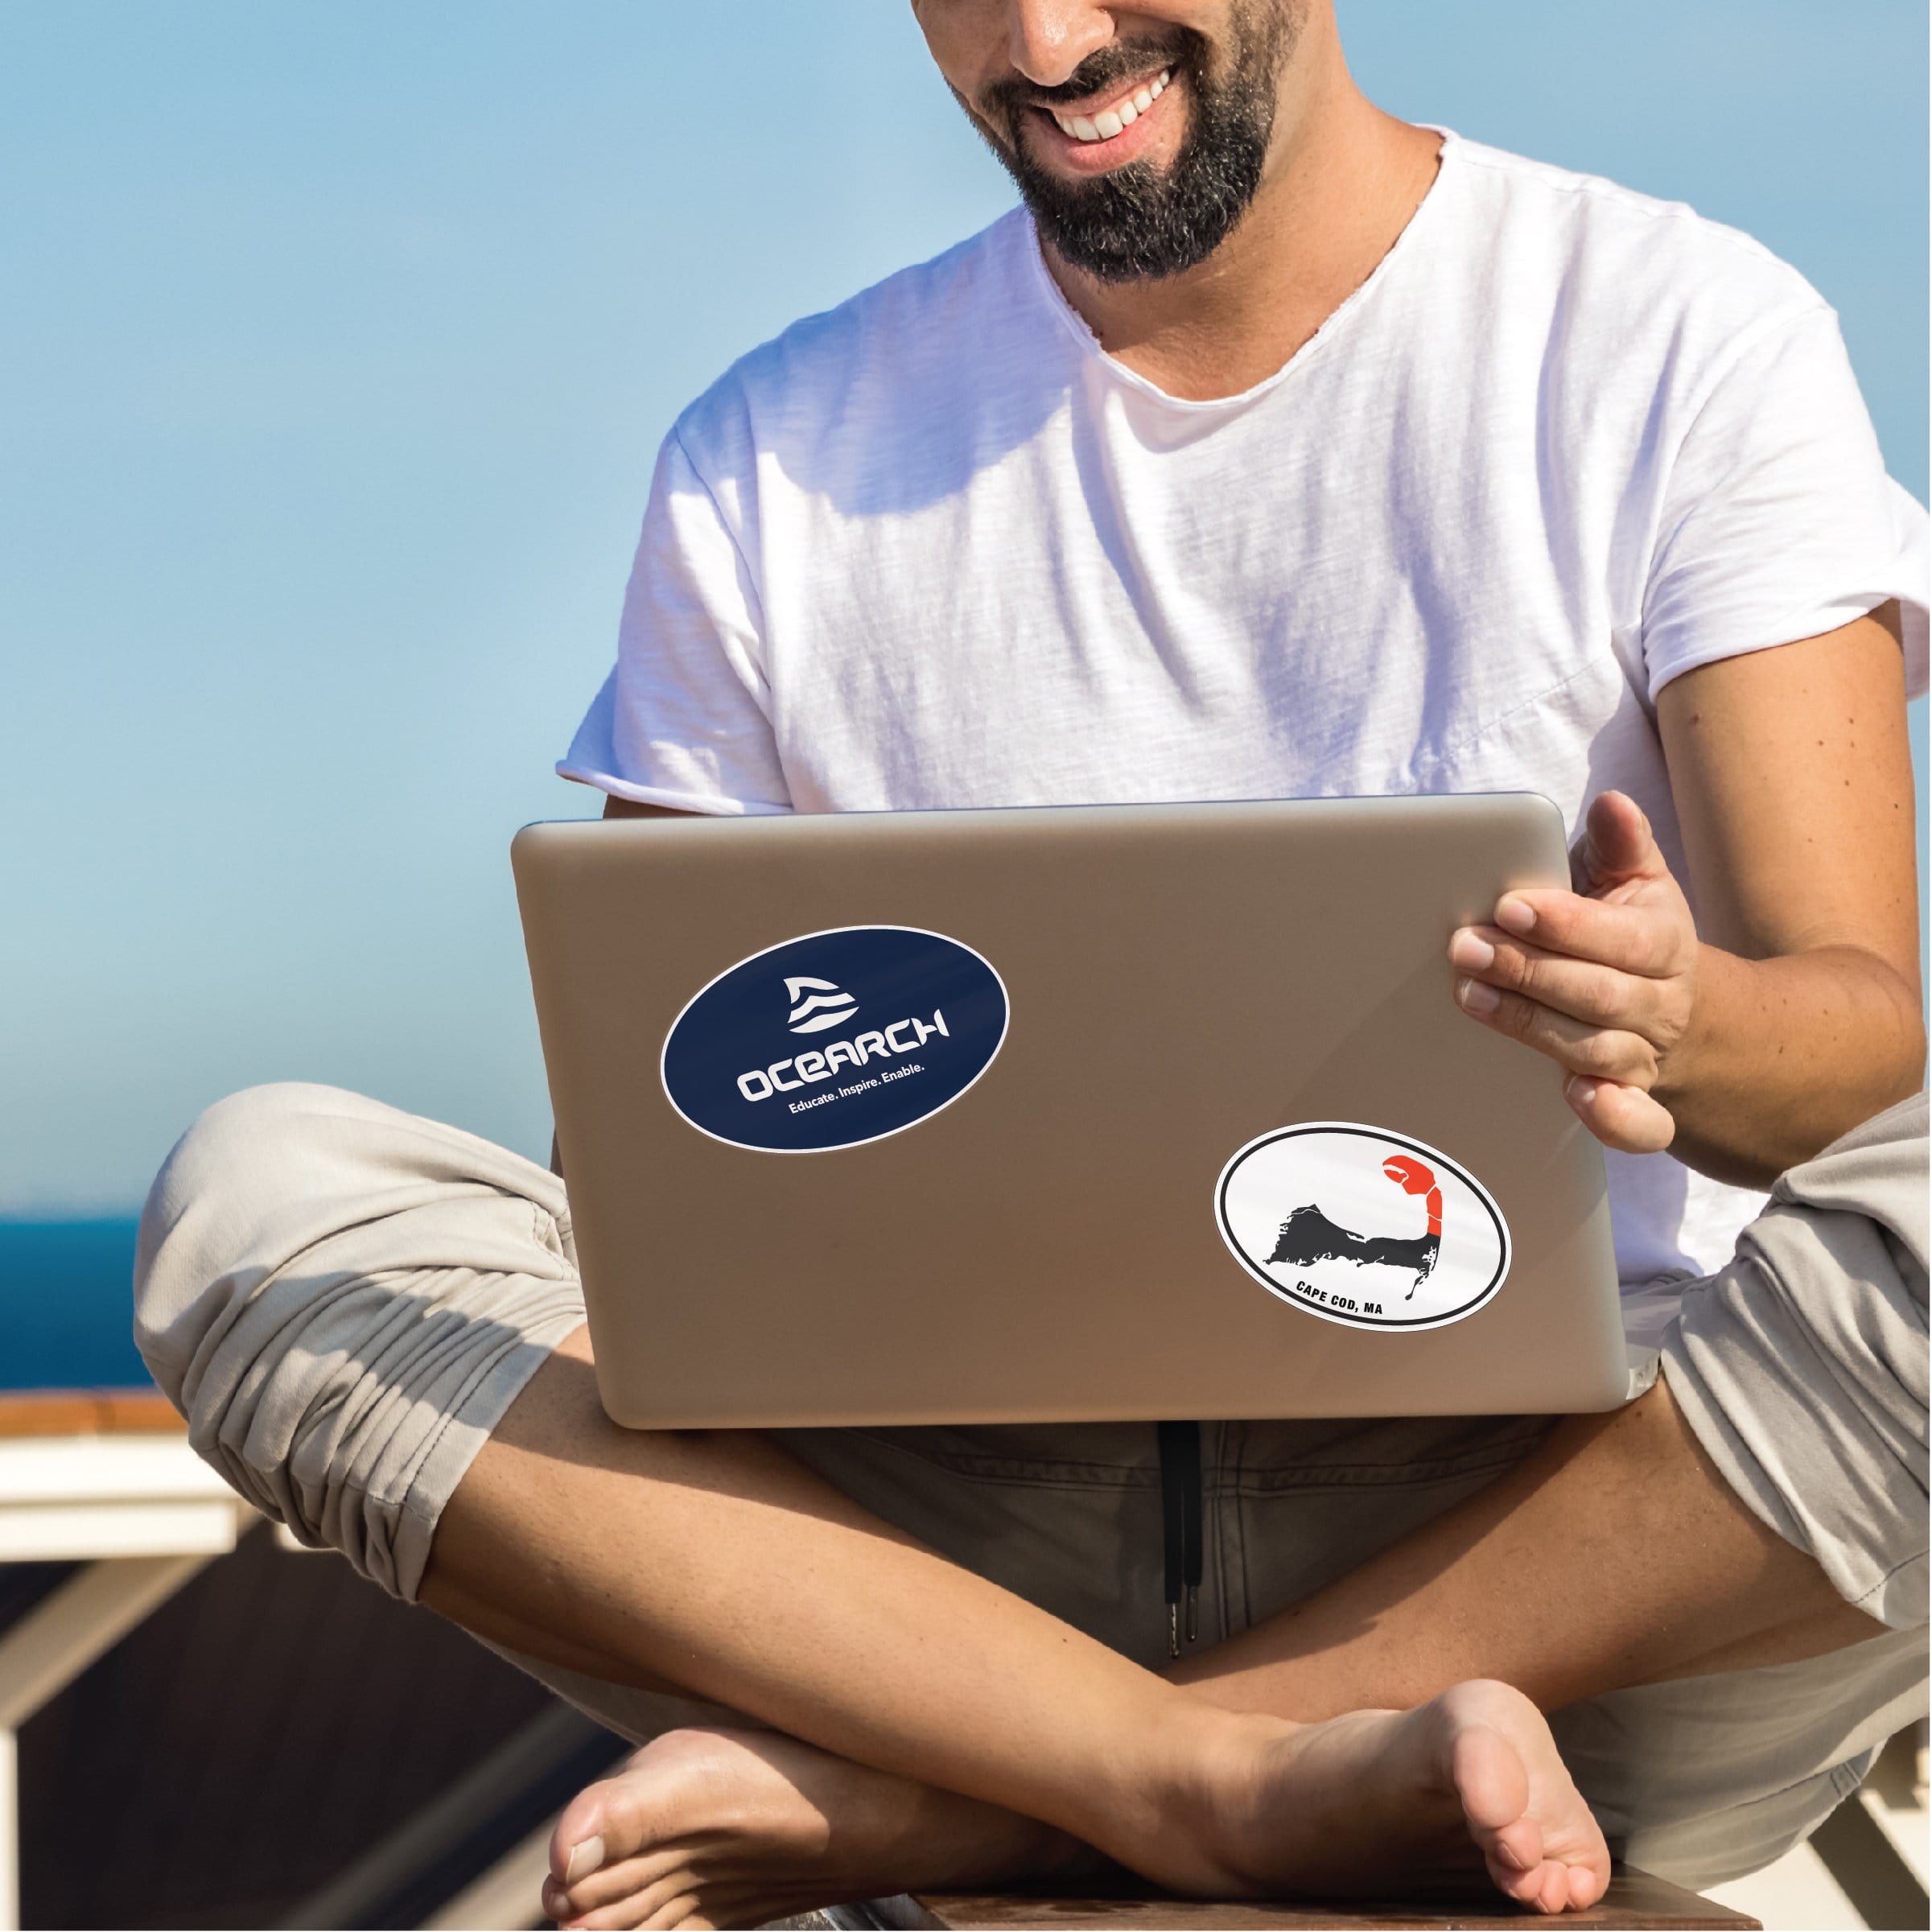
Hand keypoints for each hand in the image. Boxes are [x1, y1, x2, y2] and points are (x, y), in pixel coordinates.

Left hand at [1447, 792, 1698, 1153]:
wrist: (1681, 1017)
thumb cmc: (1632, 938)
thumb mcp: (1636, 885)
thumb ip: (1622, 846)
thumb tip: (1612, 804)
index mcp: (1664, 945)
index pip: (1620, 937)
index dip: (1565, 923)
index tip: (1511, 905)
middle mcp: (1658, 1005)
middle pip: (1597, 993)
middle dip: (1528, 970)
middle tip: (1464, 945)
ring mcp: (1644, 1057)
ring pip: (1595, 1049)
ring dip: (1531, 1026)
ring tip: (1471, 997)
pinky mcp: (1633, 1100)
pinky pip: (1639, 1125)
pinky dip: (1613, 1117)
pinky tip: (1575, 1097)